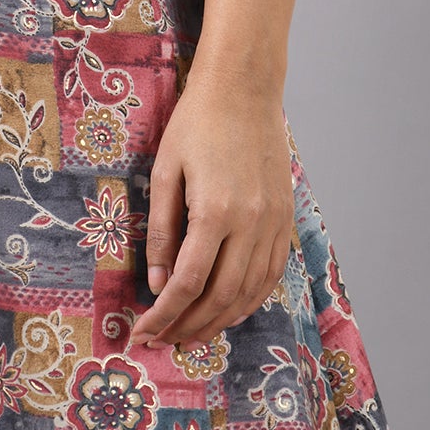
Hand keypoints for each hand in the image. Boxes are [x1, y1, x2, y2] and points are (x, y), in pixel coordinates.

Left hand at [129, 66, 294, 350]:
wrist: (244, 88)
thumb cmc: (197, 123)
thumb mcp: (165, 171)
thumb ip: (161, 230)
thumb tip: (156, 283)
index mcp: (215, 212)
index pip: (187, 282)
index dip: (164, 314)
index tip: (143, 332)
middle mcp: (250, 224)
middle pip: (221, 298)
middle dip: (190, 326)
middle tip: (164, 341)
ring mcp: (274, 224)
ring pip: (250, 293)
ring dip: (220, 321)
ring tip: (191, 334)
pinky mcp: (286, 219)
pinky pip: (270, 275)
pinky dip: (249, 300)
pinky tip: (228, 309)